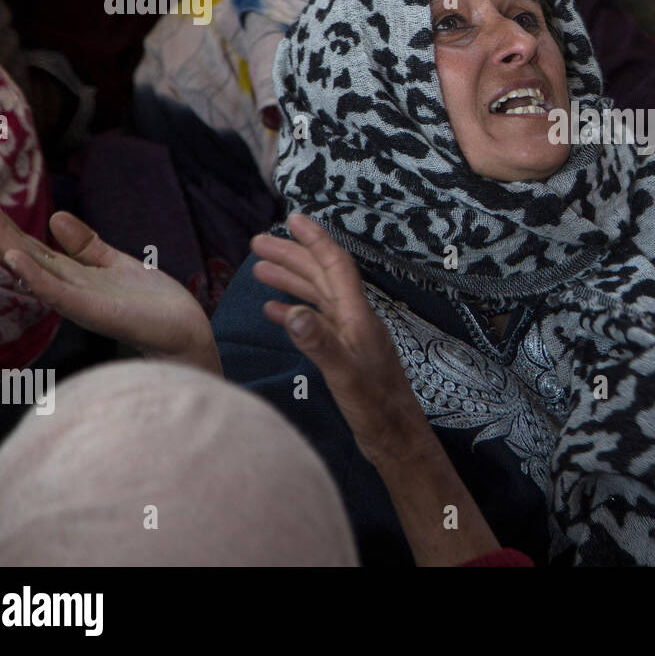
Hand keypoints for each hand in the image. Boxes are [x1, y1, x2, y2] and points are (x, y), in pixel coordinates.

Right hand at [0, 177, 218, 370]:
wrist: (183, 330)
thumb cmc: (151, 302)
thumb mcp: (114, 262)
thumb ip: (85, 244)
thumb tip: (54, 217)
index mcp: (70, 274)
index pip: (27, 242)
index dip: (3, 217)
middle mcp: (64, 286)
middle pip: (20, 250)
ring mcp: (74, 299)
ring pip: (30, 266)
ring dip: (5, 238)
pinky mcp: (89, 310)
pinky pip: (54, 291)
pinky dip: (33, 274)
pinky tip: (14, 254)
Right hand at [253, 213, 502, 565]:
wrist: (396, 438)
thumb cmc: (376, 410)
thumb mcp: (344, 376)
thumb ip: (319, 343)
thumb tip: (291, 311)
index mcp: (358, 316)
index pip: (335, 266)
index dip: (315, 239)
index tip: (293, 218)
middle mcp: (355, 319)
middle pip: (322, 275)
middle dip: (292, 255)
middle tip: (258, 242)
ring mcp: (350, 336)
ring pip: (317, 296)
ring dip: (290, 279)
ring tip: (259, 268)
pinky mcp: (345, 353)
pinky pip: (316, 322)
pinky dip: (294, 312)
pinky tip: (274, 311)